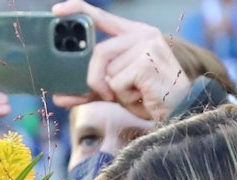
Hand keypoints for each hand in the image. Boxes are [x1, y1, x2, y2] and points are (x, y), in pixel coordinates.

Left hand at [50, 1, 190, 123]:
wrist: (179, 111)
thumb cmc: (148, 96)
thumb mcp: (114, 89)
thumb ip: (88, 89)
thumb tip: (58, 97)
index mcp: (134, 34)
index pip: (103, 17)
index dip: (78, 10)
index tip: (57, 10)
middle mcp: (142, 35)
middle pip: (99, 52)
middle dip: (95, 79)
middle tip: (108, 93)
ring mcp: (148, 46)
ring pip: (108, 71)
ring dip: (114, 90)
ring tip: (135, 92)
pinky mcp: (148, 62)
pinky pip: (117, 82)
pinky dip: (124, 96)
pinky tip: (142, 95)